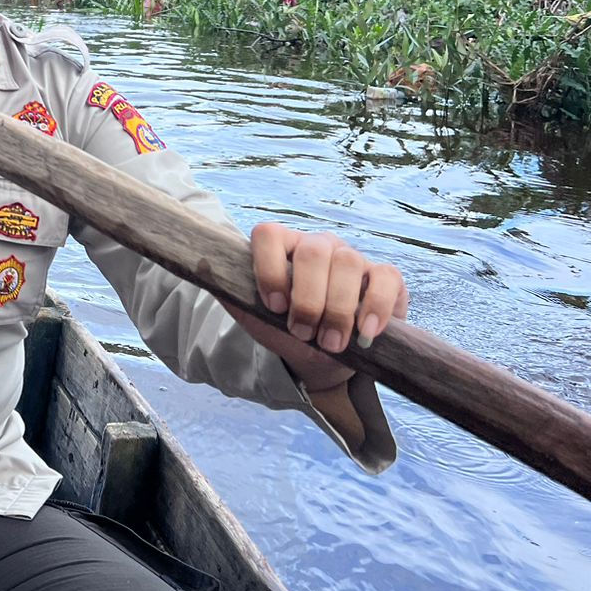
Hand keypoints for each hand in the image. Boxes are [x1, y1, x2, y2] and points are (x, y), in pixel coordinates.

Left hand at [233, 223, 408, 393]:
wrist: (322, 356)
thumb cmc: (284, 329)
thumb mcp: (254, 316)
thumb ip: (231, 292)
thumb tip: (206, 269)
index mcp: (282, 246)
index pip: (268, 234)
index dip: (268, 269)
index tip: (273, 307)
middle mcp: (317, 245)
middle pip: (312, 252)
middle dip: (307, 300)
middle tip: (303, 333)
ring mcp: (353, 257)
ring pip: (347, 264)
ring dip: (337, 310)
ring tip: (330, 342)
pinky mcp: (385, 277)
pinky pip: (385, 278)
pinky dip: (375, 307)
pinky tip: (364, 333)